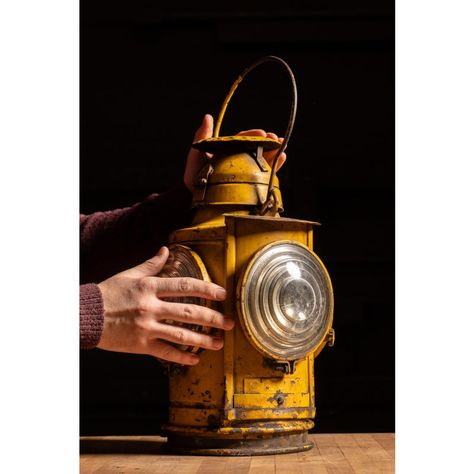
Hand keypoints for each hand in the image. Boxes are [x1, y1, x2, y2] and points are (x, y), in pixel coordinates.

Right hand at [97, 246, 233, 364]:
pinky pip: (166, 352)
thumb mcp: (130, 275)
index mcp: (150, 287)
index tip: (222, 294)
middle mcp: (151, 307)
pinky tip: (195, 359)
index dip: (206, 289)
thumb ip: (151, 264)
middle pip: (189, 312)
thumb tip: (165, 249)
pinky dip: (182, 357)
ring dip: (204, 340)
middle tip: (230, 322)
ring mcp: (147, 327)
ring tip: (219, 343)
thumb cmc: (109, 293)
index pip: (185, 286)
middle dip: (213, 318)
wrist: (85, 315)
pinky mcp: (141, 345)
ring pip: (181, 335)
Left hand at [184, 114, 286, 191]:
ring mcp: (247, 171)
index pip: (242, 139)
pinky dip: (276, 166)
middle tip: (274, 138)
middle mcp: (239, 159)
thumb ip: (202, 137)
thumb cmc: (195, 177)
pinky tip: (282, 158)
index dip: (252, 135)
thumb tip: (208, 116)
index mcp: (229, 150)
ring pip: (264, 158)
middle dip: (267, 141)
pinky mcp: (253, 184)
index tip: (261, 132)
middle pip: (256, 147)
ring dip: (274, 151)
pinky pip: (266, 174)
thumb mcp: (197, 155)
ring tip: (282, 146)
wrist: (197, 198)